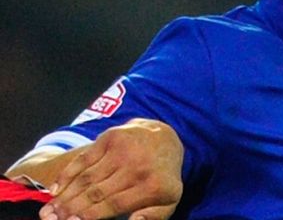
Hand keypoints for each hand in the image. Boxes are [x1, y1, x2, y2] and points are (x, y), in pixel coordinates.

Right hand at [38, 118, 183, 219]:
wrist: (164, 138)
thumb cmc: (161, 177)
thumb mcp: (167, 200)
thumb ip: (152, 216)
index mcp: (152, 186)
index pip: (113, 204)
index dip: (89, 216)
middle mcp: (137, 166)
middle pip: (95, 192)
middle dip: (71, 208)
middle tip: (51, 219)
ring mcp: (123, 150)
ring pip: (86, 178)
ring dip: (65, 196)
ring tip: (49, 210)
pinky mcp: (111, 138)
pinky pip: (83, 160)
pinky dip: (67, 175)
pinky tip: (55, 190)